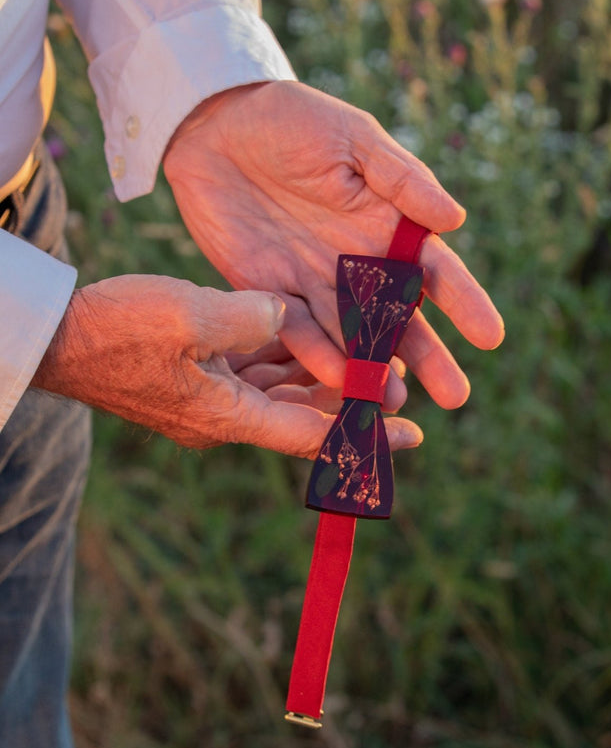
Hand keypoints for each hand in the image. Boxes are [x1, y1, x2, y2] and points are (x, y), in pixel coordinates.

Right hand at [31, 274, 422, 455]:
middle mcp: (226, 414)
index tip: (414, 433)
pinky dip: (286, 353)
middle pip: (305, 413)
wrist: (59, 336)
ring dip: (320, 373)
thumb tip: (283, 312)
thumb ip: (248, 317)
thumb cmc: (115, 330)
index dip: (364, 434)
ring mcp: (211, 396)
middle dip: (350, 399)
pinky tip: (311, 328)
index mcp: (229, 414)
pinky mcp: (199, 374)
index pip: (312, 435)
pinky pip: (255, 368)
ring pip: (283, 389)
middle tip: (400, 382)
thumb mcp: (187, 318)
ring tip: (367, 353)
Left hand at [163, 81, 503, 408]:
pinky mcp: (268, 290)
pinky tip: (338, 380)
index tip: (490, 338)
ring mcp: (314, 280)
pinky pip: (295, 328)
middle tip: (455, 396)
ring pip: (352, 335)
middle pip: (398, 316)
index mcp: (387, 224)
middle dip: (427, 356)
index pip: (434, 270)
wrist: (215, 122)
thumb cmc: (293, 120)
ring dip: (374, 369)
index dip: (464, 303)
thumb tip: (455, 220)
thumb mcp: (354, 138)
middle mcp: (356, 261)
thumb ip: (402, 179)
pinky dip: (316, 354)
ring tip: (395, 404)